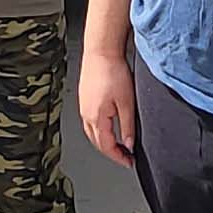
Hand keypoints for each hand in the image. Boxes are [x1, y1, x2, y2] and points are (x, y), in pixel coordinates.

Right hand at [79, 43, 137, 163]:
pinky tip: (108, 126)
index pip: (107, 147)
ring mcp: (83, 106)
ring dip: (104, 142)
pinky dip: (99, 130)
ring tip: (119, 144)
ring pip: (92, 133)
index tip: (129, 162)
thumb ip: (127, 126)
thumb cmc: (113, 72)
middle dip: (111, 152)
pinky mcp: (84, 98)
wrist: (101, 51)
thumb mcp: (127, 103)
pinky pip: (90, 122)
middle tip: (126, 156)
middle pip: (97, 142)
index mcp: (96, 118)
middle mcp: (86, 114)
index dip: (119, 157)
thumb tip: (128, 144)